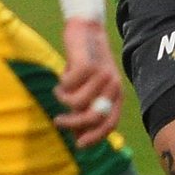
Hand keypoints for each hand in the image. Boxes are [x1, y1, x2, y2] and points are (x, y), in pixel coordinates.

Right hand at [53, 18, 120, 147]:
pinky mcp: (89, 65)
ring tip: (60, 90)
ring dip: (63, 98)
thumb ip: (85, 111)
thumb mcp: (87, 89)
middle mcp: (113, 86)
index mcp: (116, 94)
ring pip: (77, 102)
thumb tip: (78, 138)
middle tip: (58, 121)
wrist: (86, 28)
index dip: (95, 137)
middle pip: (93, 117)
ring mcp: (102, 75)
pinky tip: (62, 77)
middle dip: (73, 123)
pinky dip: (61, 85)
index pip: (110, 123)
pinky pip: (68, 86)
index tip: (79, 145)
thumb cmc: (85, 63)